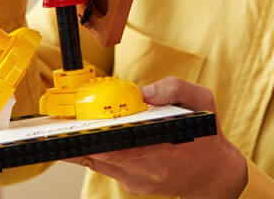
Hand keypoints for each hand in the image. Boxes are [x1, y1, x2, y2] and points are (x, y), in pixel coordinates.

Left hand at [65, 77, 247, 198]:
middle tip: (59, 123)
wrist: (214, 176)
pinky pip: (105, 166)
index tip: (74, 126)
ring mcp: (138, 181)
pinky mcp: (132, 185)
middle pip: (101, 155)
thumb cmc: (205, 136)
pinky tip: (87, 136)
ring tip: (64, 126)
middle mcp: (148, 170)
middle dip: (79, 139)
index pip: (120, 146)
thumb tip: (144, 92)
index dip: (95, 137)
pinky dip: (94, 151)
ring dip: (81, 144)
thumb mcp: (202, 102)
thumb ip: (174, 88)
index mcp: (163, 149)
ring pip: (98, 162)